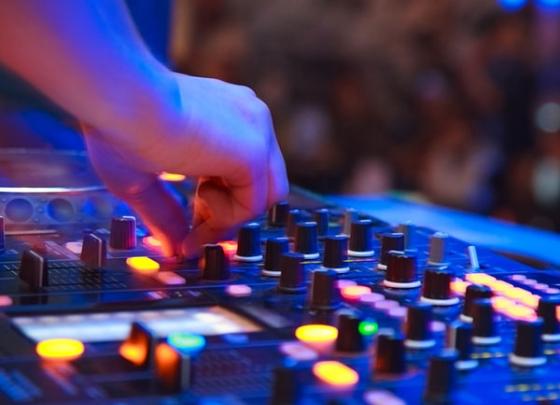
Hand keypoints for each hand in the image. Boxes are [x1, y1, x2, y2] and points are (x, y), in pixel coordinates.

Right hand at [84, 73, 287, 257]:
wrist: (119, 98)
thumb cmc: (118, 124)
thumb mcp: (143, 177)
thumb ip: (166, 212)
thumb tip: (174, 248)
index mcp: (226, 112)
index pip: (244, 167)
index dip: (220, 201)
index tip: (191, 226)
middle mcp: (249, 116)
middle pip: (264, 181)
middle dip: (230, 211)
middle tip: (196, 227)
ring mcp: (257, 130)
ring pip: (267, 193)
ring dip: (229, 215)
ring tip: (195, 210)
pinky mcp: (253, 151)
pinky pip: (254, 203)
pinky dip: (225, 219)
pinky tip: (196, 206)